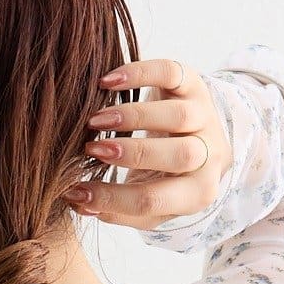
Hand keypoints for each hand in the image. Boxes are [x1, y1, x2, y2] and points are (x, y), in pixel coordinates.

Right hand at [66, 57, 233, 227]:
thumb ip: (117, 209)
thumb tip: (78, 202)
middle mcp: (209, 156)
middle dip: (132, 153)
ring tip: (95, 121)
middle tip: (92, 150)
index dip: (110, 198)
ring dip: (133, 117)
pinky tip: (106, 83)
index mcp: (196, 193)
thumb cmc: (166, 178)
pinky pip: (171, 73)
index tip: (74, 192)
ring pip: (179, 115)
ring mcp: (205, 117)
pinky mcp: (194, 84)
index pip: (152, 200)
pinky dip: (139, 74)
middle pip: (180, 156)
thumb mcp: (150, 203)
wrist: (204, 141)